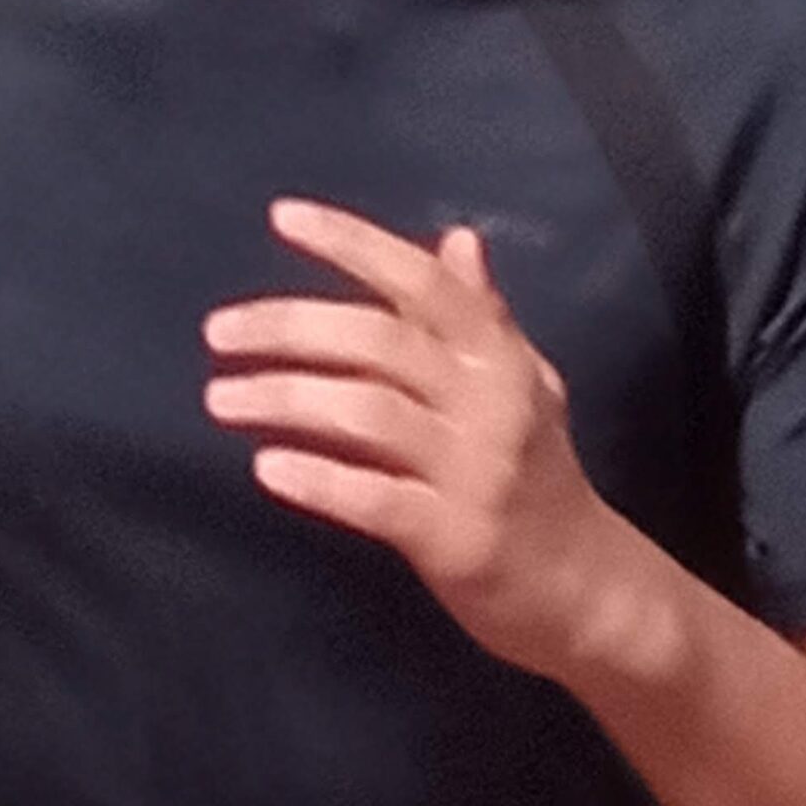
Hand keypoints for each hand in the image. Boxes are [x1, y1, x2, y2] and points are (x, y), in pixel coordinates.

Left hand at [203, 200, 614, 682]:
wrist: (587, 588)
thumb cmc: (539, 476)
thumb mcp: (525, 384)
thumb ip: (483, 315)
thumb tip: (458, 240)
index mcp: (499, 356)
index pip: (422, 281)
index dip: (353, 242)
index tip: (282, 217)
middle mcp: (490, 403)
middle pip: (380, 342)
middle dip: (290, 328)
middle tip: (218, 332)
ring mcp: (474, 472)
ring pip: (367, 414)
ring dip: (285, 399)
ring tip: (220, 399)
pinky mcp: (456, 539)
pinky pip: (376, 501)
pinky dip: (319, 480)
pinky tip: (267, 467)